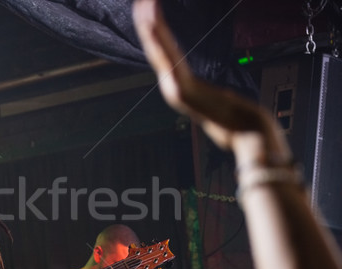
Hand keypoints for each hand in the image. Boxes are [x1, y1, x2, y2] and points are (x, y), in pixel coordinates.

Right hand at [131, 0, 290, 164]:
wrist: (249, 134)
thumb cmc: (240, 122)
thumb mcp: (222, 106)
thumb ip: (214, 100)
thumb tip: (219, 100)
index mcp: (184, 88)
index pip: (168, 56)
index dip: (159, 36)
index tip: (152, 14)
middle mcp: (176, 88)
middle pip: (159, 51)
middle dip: (150, 26)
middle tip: (141, 2)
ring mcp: (178, 89)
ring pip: (161, 52)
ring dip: (151, 28)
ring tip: (144, 5)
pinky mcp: (183, 89)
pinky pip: (169, 60)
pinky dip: (160, 42)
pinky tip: (154, 27)